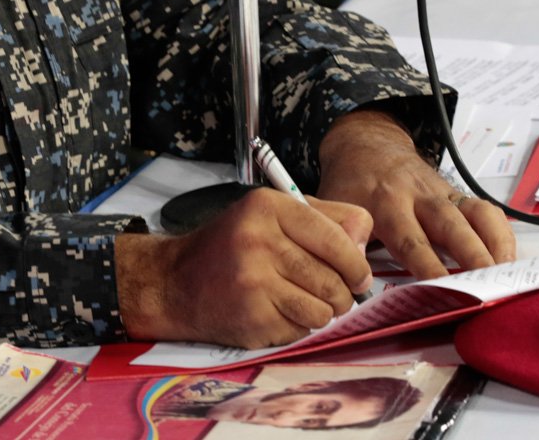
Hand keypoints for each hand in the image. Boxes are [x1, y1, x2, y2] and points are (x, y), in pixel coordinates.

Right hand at [115, 188, 372, 347]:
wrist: (174, 282)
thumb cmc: (234, 245)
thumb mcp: (275, 214)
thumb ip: (326, 218)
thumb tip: (365, 244)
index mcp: (269, 208)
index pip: (335, 238)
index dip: (356, 263)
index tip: (360, 276)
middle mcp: (259, 241)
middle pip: (333, 279)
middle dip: (343, 294)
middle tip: (338, 295)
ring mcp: (253, 281)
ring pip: (321, 310)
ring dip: (323, 313)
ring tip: (307, 303)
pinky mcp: (250, 316)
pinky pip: (300, 330)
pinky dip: (299, 326)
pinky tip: (280, 313)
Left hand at [317, 109, 516, 278]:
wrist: (366, 146)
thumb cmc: (351, 185)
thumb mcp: (335, 208)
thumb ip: (344, 240)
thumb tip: (355, 279)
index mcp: (386, 204)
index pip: (411, 241)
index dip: (429, 267)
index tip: (443, 292)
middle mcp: (419, 196)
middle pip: (453, 227)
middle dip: (472, 257)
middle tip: (487, 285)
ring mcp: (443, 193)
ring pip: (477, 215)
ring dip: (495, 245)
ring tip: (507, 276)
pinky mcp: (457, 194)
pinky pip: (485, 211)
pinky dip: (501, 234)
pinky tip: (508, 259)